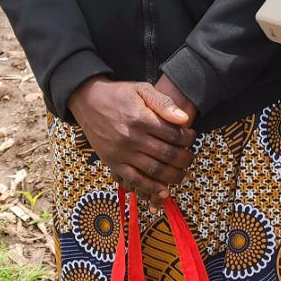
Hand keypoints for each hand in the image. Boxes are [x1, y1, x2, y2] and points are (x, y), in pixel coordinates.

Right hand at [68, 76, 195, 203]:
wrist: (87, 101)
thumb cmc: (118, 94)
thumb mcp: (142, 89)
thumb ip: (164, 103)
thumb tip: (184, 119)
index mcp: (141, 119)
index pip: (173, 134)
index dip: (187, 138)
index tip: (192, 137)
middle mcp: (132, 138)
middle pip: (166, 154)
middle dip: (184, 159)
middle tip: (191, 158)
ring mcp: (121, 153)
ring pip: (154, 170)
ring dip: (173, 176)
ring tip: (184, 176)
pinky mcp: (112, 162)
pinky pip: (134, 180)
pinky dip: (150, 187)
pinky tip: (164, 190)